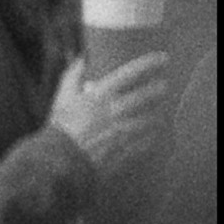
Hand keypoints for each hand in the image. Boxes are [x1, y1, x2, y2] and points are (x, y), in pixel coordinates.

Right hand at [48, 49, 173, 184]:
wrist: (59, 164)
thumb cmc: (59, 130)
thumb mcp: (61, 100)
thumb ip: (72, 77)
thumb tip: (82, 59)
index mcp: (101, 96)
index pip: (132, 73)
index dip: (150, 63)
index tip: (163, 59)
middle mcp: (117, 111)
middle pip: (149, 94)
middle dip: (159, 88)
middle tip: (163, 86)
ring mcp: (125, 131)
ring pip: (152, 117)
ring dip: (157, 113)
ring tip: (158, 112)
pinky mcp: (128, 149)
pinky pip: (148, 140)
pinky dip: (152, 135)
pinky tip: (152, 134)